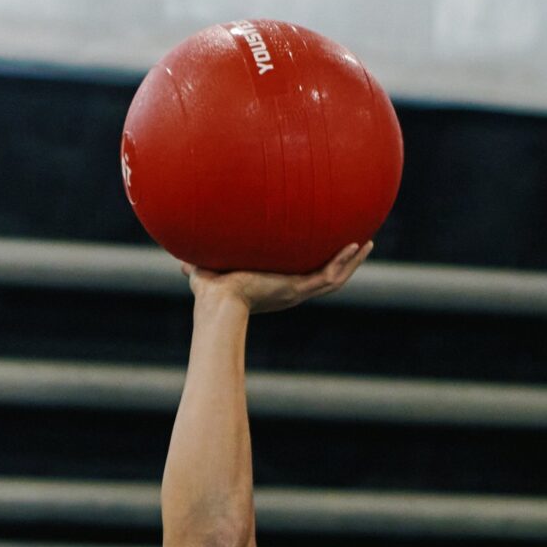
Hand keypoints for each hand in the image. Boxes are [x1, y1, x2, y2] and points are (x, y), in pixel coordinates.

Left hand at [186, 241, 370, 314]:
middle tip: (357, 245)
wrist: (218, 303)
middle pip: (325, 277)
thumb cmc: (210, 293)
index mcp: (274, 288)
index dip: (313, 266)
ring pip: (334, 278)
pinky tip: (356, 244)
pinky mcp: (298, 289)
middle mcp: (289, 291)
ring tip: (367, 243)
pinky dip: (344, 262)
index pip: (300, 277)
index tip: (321, 253)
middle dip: (342, 263)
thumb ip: (196, 267)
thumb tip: (179, 262)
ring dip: (352, 262)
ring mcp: (296, 291)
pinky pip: (329, 276)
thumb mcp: (207, 272)